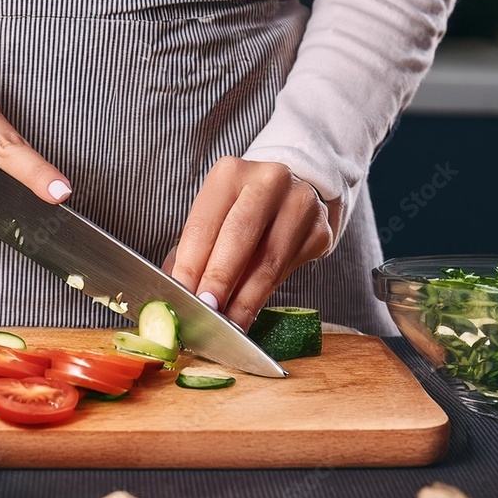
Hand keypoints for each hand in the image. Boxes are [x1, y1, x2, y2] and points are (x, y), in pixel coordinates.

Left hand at [164, 157, 333, 329]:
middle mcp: (268, 181)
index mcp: (230, 174)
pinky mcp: (320, 229)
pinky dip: (265, 296)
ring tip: (227, 323)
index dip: (190, 264)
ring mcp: (300, 203)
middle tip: (207, 311)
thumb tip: (176, 295)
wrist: (292, 193)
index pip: (204, 224)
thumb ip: (194, 253)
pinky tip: (249, 313)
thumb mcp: (215, 217)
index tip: (181, 295)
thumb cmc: (241, 210)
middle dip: (220, 279)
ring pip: (268, 260)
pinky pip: (288, 269)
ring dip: (245, 298)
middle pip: (239, 236)